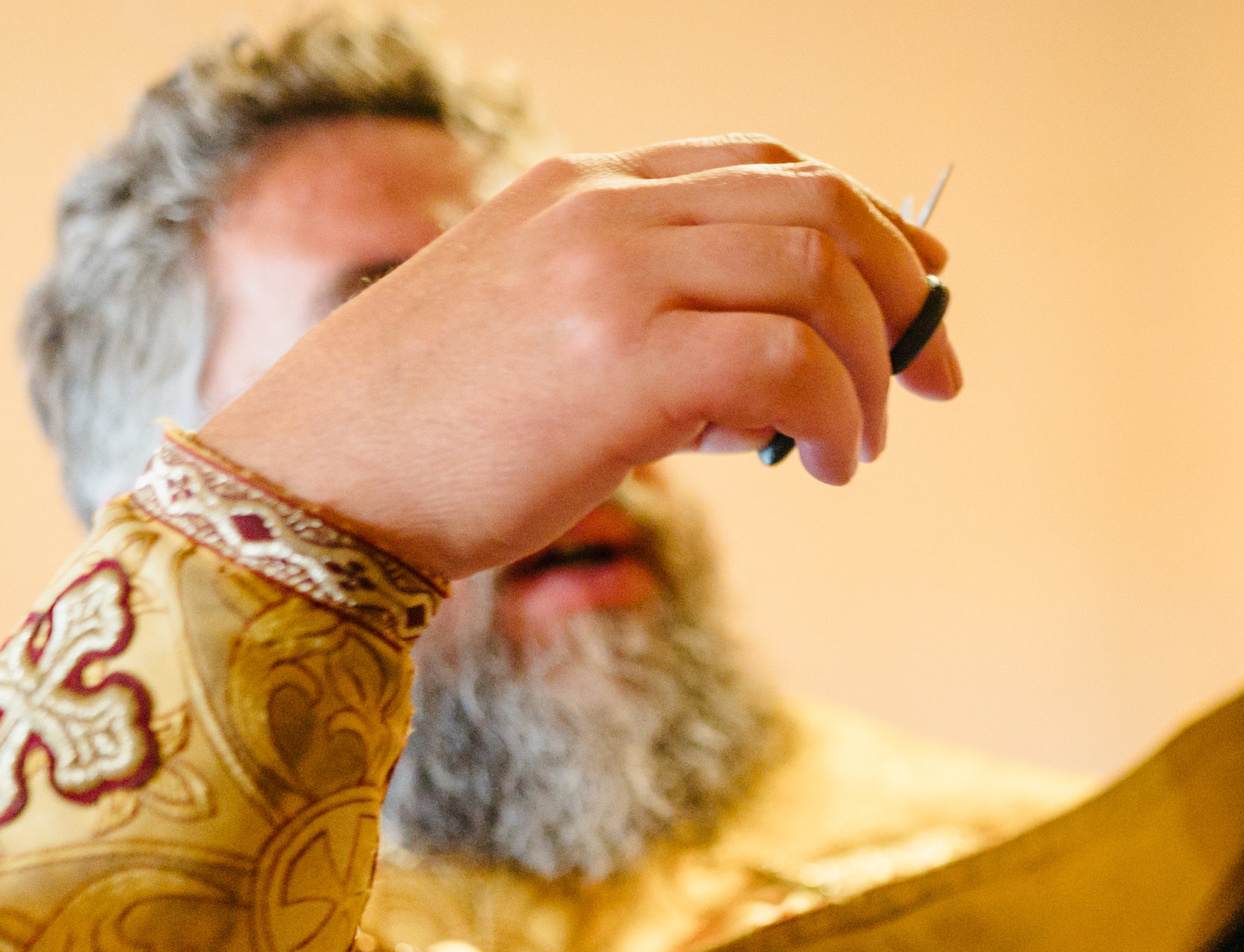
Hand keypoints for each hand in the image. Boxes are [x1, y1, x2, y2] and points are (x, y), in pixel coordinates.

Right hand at [198, 136, 956, 580]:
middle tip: (934, 379)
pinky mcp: (622, 360)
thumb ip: (649, 323)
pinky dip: (837, 417)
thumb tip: (784, 382)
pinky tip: (825, 467)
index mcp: (582, 187)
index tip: (920, 294)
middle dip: (902, 291)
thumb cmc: (423, 442)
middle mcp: (603, 207)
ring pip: (819, 273)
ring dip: (869, 367)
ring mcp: (610, 273)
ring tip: (852, 448)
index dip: (870, 223)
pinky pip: (789, 364)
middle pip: (819, 204)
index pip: (767, 167)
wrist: (309, 491)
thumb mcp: (538, 339)